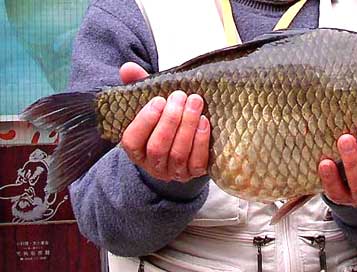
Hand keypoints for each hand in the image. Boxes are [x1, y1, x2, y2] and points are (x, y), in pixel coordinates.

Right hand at [119, 62, 210, 181]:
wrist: (188, 143)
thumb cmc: (166, 119)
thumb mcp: (151, 103)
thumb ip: (138, 85)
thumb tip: (128, 68)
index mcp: (136, 149)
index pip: (132, 141)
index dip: (144, 121)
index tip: (159, 100)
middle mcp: (153, 164)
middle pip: (158, 148)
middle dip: (170, 120)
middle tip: (180, 96)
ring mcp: (174, 172)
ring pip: (178, 154)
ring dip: (187, 126)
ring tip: (195, 102)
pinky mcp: (194, 173)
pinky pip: (197, 163)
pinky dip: (201, 141)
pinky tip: (204, 122)